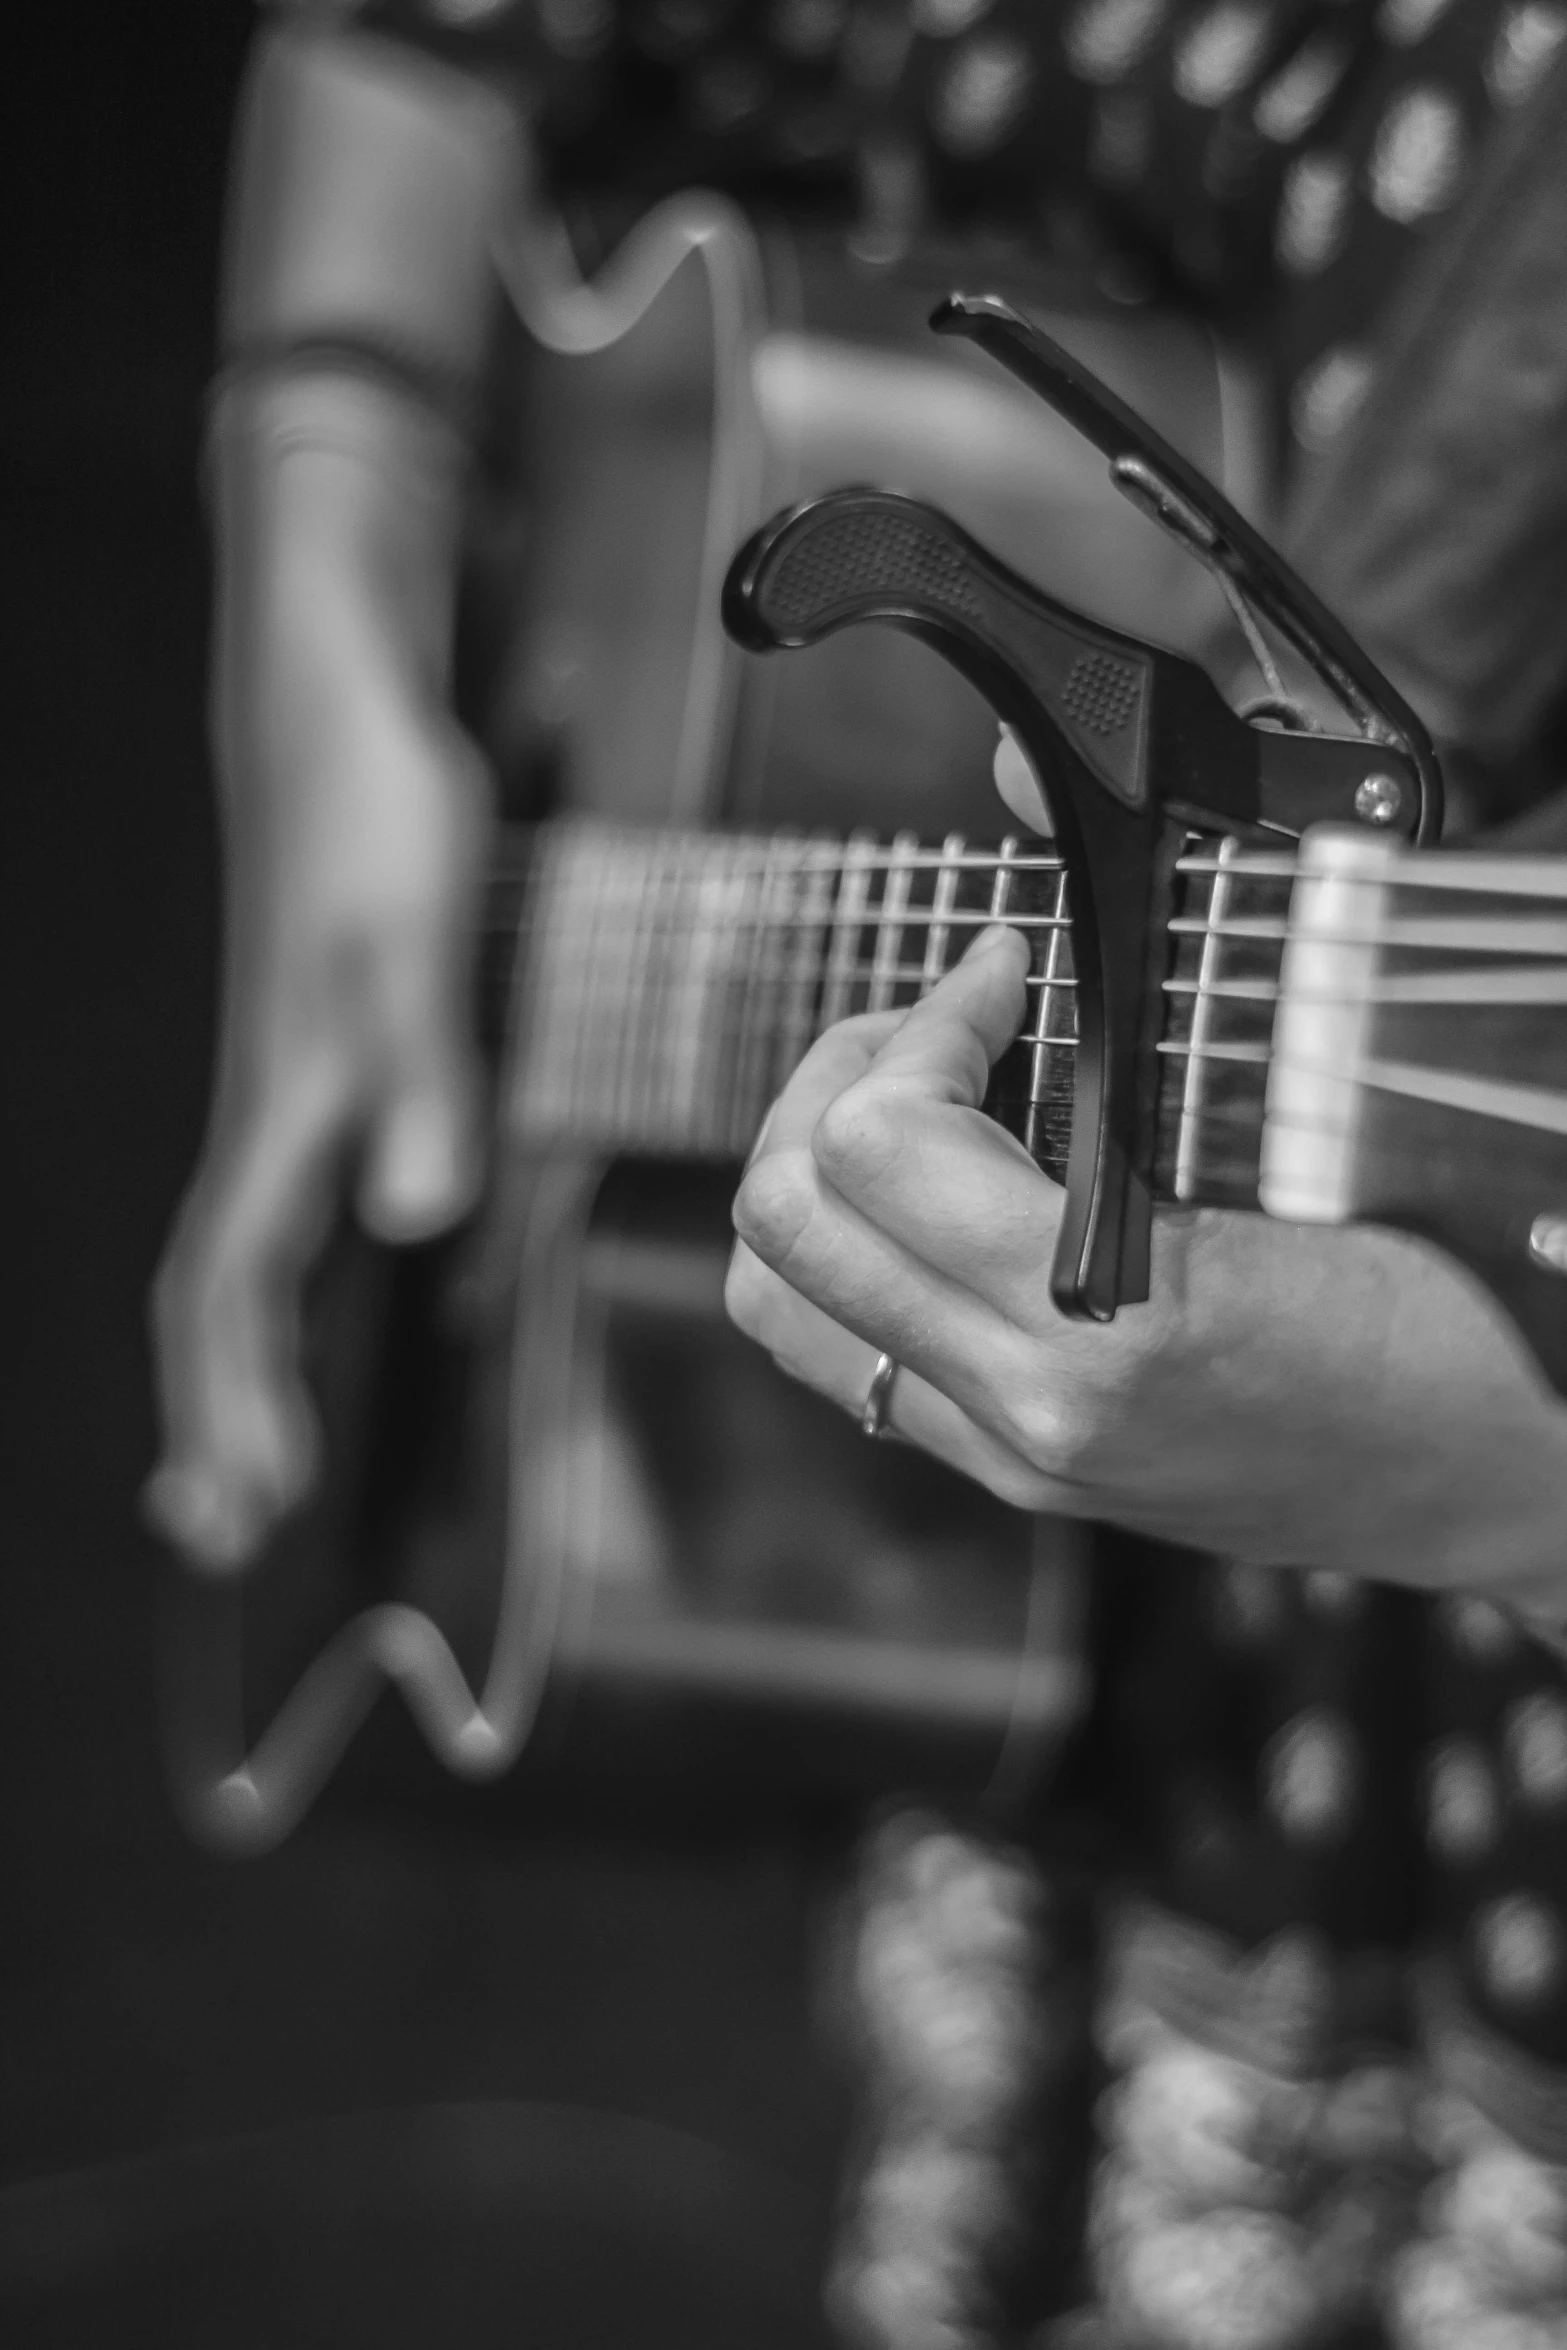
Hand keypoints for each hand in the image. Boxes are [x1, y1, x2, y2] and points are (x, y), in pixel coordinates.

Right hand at [146, 692, 487, 1571]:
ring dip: (243, 1361)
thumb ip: (419, 1080)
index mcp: (280, 1115)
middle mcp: (274, 1118)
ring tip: (246, 1452)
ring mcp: (294, 1089)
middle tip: (218, 1529)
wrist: (339, 707)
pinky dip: (292, 1278)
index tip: (246, 1506)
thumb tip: (417, 1217)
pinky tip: (346, 1282)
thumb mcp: (407, 952)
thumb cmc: (367, 819)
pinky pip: (289, 1202)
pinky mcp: (328, 1054)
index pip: (230, 1293)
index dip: (234, 1402)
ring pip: (246, 1254)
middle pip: (216, 1295)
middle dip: (212, 1414)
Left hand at [726, 929, 1566, 1609]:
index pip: (881, 1143)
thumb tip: (1022, 910)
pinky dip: (848, 1250)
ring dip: (814, 1169)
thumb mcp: (1335, 1158)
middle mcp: (1028, 1408)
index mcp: (1110, 1326)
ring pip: (776, 1300)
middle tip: (939, 1022)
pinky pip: (842, 1353)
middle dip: (836, 1077)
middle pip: (783, 1219)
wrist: (1507, 1483)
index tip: (1002, 967)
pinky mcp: (1010, 1470)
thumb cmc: (1459, 1318)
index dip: (927, 1016)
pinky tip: (944, 1194)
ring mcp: (1007, 1452)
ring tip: (918, 1098)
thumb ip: (1163, 1053)